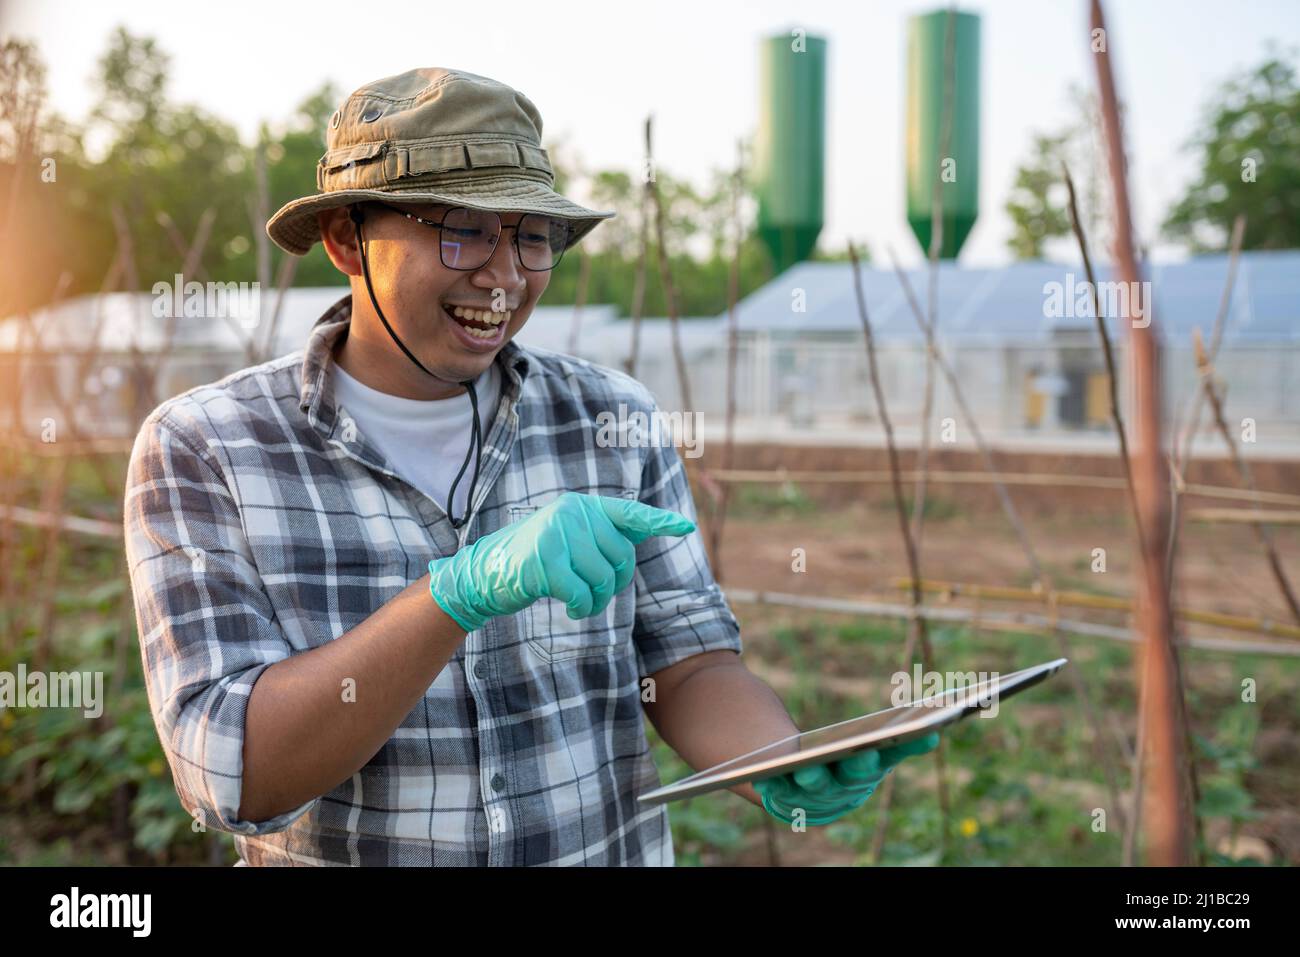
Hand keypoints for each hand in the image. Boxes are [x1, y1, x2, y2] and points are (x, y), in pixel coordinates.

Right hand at [427, 491, 695, 631]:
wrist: (486, 574)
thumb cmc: (534, 562)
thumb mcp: (568, 542)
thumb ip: (599, 538)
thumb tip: (639, 540)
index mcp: (582, 507)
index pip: (629, 513)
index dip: (658, 521)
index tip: (685, 527)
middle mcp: (572, 513)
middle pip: (621, 557)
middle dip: (612, 584)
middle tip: (591, 594)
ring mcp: (556, 534)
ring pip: (603, 578)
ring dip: (596, 601)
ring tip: (581, 603)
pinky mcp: (543, 561)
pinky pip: (581, 593)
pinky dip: (581, 607)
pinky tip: (572, 609)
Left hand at [754, 732, 940, 825]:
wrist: (796, 774)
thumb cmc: (837, 756)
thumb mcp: (866, 747)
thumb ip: (895, 741)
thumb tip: (934, 730)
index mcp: (868, 773)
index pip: (888, 759)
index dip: (903, 748)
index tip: (922, 734)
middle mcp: (845, 792)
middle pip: (853, 779)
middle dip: (858, 768)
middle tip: (864, 754)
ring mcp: (815, 798)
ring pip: (817, 790)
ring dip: (814, 781)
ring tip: (808, 769)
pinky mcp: (784, 800)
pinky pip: (779, 795)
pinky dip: (774, 787)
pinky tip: (766, 777)